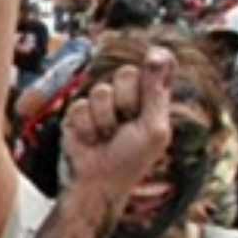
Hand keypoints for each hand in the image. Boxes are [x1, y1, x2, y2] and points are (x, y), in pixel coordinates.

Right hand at [62, 50, 175, 199]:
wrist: (98, 182)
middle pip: (126, 73)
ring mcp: (102, 105)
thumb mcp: (153, 128)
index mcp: (152, 100)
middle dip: (127, 100)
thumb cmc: (131, 161)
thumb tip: (158, 55)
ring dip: (106, 119)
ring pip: (101, 90)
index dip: (156, 61)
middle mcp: (127, 97)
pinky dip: (88, 126)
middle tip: (128, 123)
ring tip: (107, 137)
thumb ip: (156, 92)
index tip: (155, 59)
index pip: (157, 67)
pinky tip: (91, 140)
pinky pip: (81, 105)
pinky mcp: (79, 113)